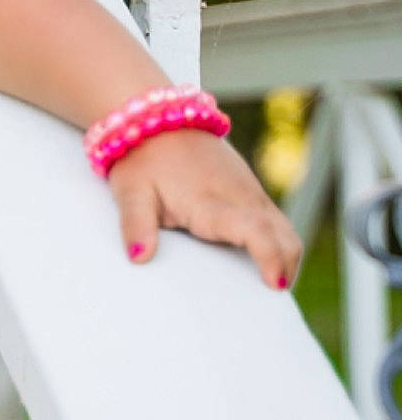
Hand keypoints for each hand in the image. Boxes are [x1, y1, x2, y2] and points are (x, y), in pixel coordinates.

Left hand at [107, 128, 303, 289]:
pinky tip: (264, 262)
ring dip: (287, 256)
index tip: (275, 284)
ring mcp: (249, 191)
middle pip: (284, 236)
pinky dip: (279, 242)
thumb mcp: (131, 192)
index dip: (270, 257)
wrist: (157, 119)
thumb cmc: (142, 159)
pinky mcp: (249, 188)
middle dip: (287, 268)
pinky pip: (275, 219)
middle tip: (272, 300)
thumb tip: (139, 257)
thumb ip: (136, 225)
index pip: (256, 231)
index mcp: (212, 202)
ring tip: (271, 285)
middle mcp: (240, 196)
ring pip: (285, 228)